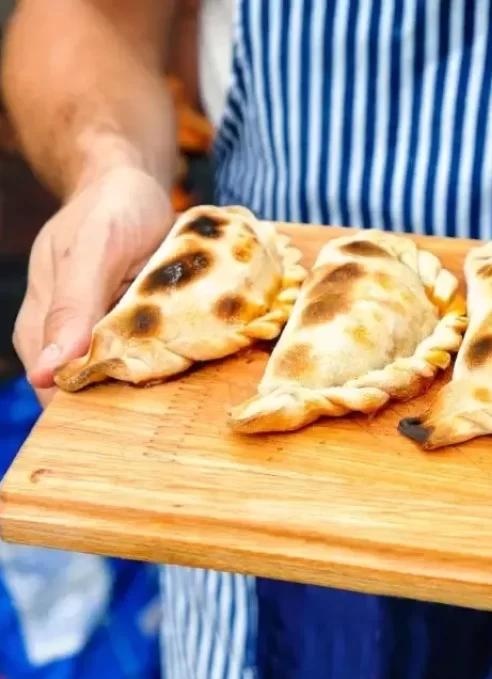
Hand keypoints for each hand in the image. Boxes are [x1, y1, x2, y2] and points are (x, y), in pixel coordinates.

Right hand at [14, 166, 173, 405]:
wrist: (131, 184)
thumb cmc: (110, 208)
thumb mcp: (93, 249)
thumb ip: (71, 307)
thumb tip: (48, 373)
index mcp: (41, 325)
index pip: (57, 390)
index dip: (92, 407)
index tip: (134, 420)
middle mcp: (68, 336)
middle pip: (91, 390)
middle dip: (127, 401)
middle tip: (169, 402)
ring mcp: (100, 332)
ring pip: (121, 376)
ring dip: (151, 382)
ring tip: (183, 382)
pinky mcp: (129, 327)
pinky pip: (146, 355)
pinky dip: (166, 359)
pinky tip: (188, 359)